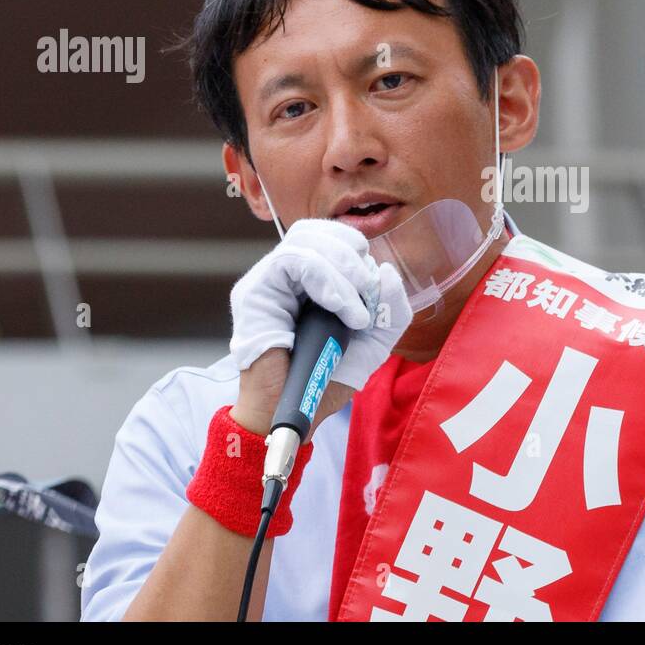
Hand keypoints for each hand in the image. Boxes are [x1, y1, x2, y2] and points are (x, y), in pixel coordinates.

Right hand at [227, 219, 411, 435]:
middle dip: (352, 255)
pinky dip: (324, 279)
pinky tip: (338, 306)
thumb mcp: (373, 343)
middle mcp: (285, 276)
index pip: (329, 236)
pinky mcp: (254, 294)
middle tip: (368, 291)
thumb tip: (388, 270)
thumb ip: (390, 310)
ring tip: (355, 310)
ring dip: (342, 272)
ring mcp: (266, 282)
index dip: (356, 250)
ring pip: (305, 242)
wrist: (296, 413)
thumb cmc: (326, 379)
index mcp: (309, 280)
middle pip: (316, 230)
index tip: (373, 288)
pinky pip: (290, 263)